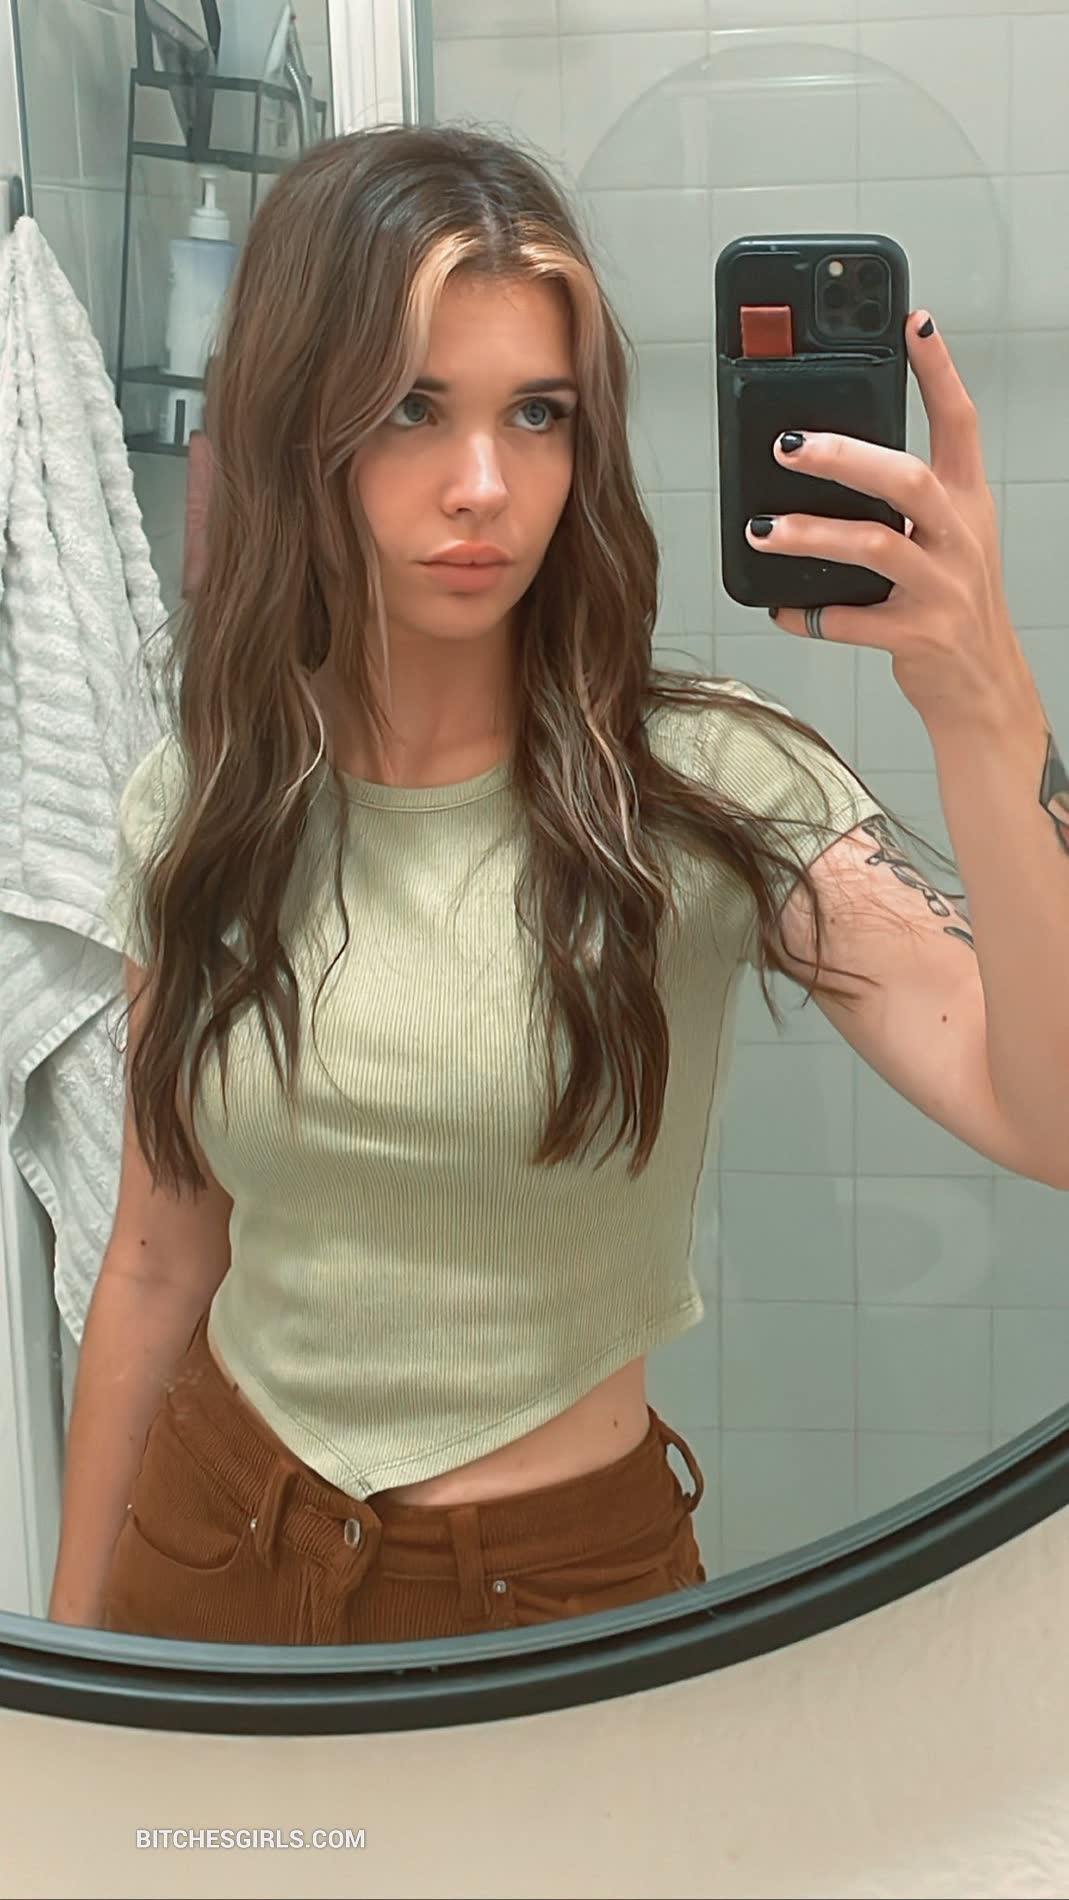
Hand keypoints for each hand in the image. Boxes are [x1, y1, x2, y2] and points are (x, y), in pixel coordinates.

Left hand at [748, 313, 1040, 733]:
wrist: (984, 688)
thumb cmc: (953, 604)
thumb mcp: (947, 539)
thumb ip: (904, 501)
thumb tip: (826, 457)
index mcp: (967, 504)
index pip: (960, 423)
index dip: (939, 371)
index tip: (914, 323)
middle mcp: (960, 539)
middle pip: (908, 480)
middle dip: (846, 457)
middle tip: (788, 444)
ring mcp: (942, 589)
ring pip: (877, 547)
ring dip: (814, 535)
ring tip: (764, 530)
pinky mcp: (918, 638)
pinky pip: (852, 621)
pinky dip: (809, 613)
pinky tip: (780, 606)